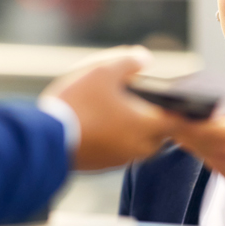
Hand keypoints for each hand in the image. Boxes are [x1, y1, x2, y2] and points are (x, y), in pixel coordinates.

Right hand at [42, 46, 182, 170]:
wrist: (46, 139)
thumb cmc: (79, 103)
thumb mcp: (103, 71)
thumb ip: (129, 61)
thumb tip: (145, 59)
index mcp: (147, 125)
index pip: (178, 120)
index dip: (178, 108)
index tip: (174, 99)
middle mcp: (138, 147)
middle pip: (158, 135)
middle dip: (154, 120)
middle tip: (141, 103)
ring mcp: (119, 159)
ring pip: (137, 145)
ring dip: (133, 131)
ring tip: (116, 112)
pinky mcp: (100, 166)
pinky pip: (116, 152)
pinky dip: (114, 140)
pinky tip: (97, 125)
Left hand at [173, 104, 224, 193]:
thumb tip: (204, 101)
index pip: (217, 127)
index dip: (194, 121)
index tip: (176, 111)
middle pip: (206, 141)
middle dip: (185, 128)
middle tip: (167, 116)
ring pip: (204, 152)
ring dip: (187, 139)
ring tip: (175, 125)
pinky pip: (209, 161)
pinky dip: (198, 150)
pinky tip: (190, 139)